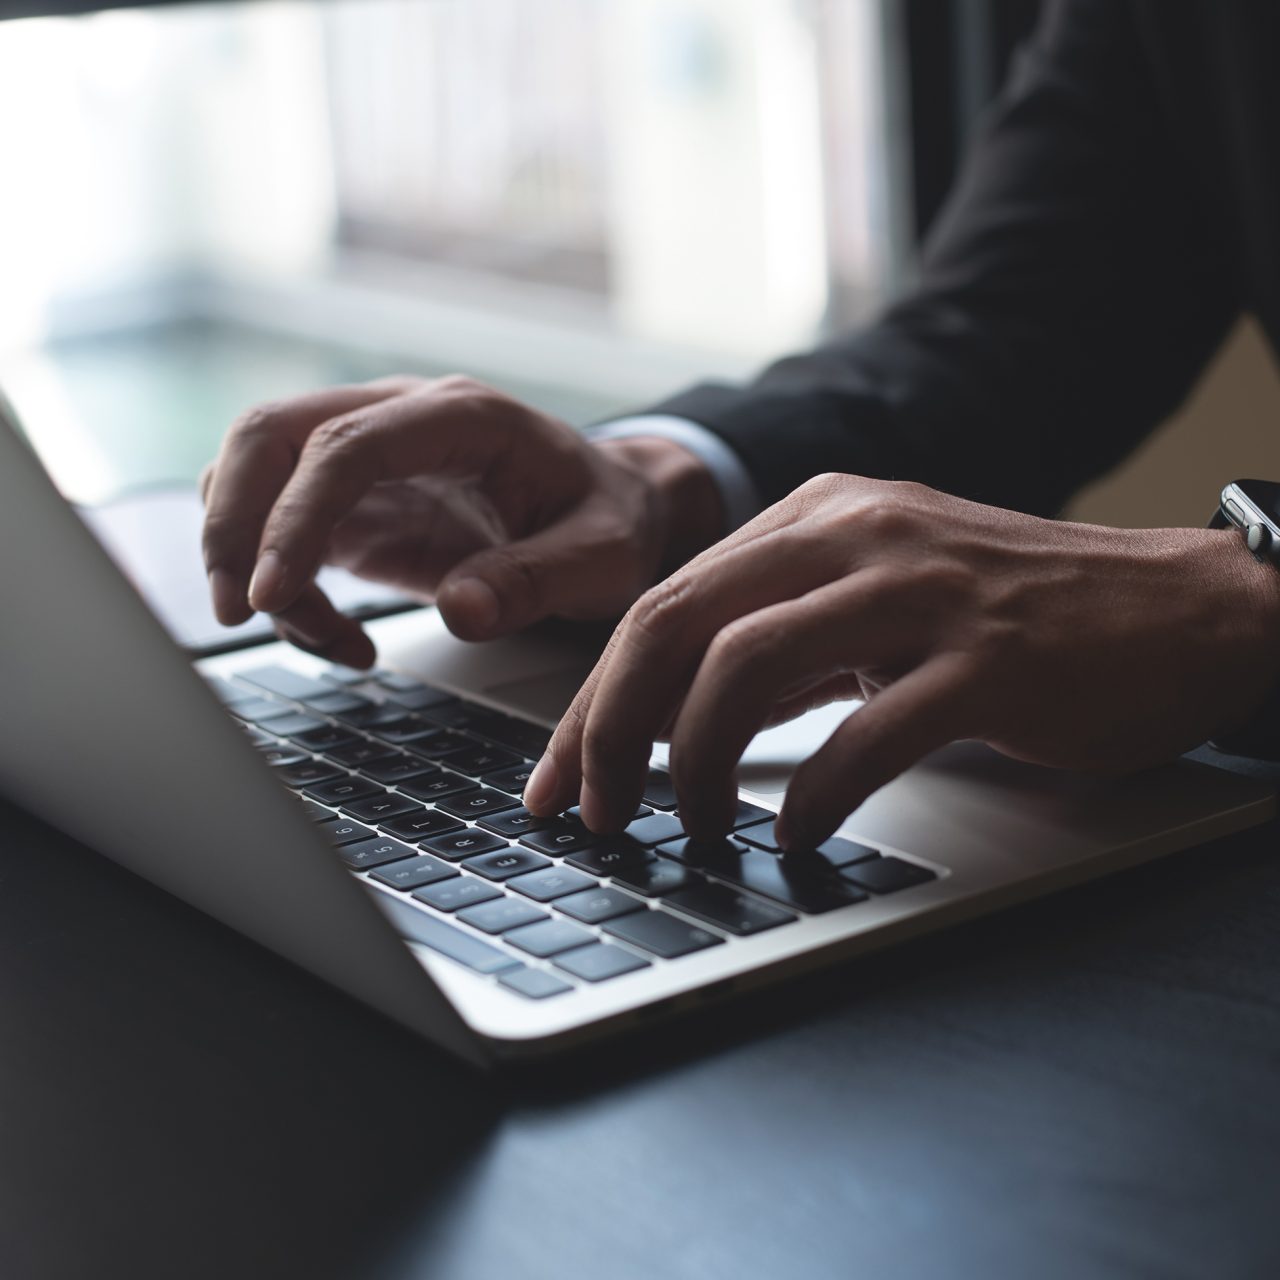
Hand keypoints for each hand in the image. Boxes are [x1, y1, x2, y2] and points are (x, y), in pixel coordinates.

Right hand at [200, 375, 722, 664]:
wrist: (615, 509)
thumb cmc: (610, 521)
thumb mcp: (603, 556)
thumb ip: (537, 579)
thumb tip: (461, 610)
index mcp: (460, 416)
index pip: (344, 445)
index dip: (294, 515)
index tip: (271, 591)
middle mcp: (402, 419)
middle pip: (269, 435)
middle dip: (232, 522)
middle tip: (238, 611)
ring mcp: (372, 458)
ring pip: (258, 478)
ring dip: (252, 559)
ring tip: (324, 637)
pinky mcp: (360, 504)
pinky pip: (286, 532)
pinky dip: (289, 589)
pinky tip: (343, 638)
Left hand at [524, 473, 1279, 848]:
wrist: (1177, 606)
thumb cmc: (1015, 615)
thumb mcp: (877, 604)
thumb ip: (781, 646)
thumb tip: (675, 723)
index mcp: (818, 516)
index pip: (664, 604)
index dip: (594, 699)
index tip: (559, 776)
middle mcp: (856, 534)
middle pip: (676, 625)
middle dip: (610, 731)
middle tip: (592, 810)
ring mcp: (920, 592)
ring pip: (746, 668)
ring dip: (694, 763)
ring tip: (689, 826)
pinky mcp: (985, 659)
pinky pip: (865, 734)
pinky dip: (811, 797)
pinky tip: (796, 836)